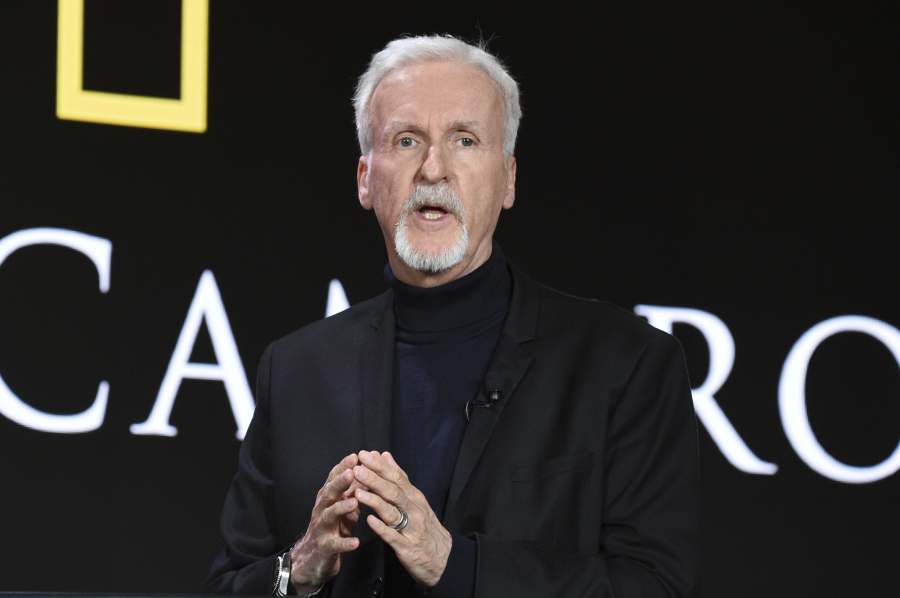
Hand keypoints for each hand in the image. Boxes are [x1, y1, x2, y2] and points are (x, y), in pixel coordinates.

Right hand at [289, 454, 361, 593]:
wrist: (312, 559)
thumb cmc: (333, 528)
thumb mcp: (344, 508)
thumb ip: (354, 491)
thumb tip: (366, 470)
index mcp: (327, 499)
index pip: (333, 479)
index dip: (343, 467)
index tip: (355, 456)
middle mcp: (322, 511)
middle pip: (329, 493)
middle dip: (340, 482)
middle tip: (352, 471)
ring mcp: (322, 530)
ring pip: (329, 516)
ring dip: (341, 508)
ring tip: (354, 502)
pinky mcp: (324, 549)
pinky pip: (334, 545)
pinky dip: (344, 543)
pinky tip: (355, 542)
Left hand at [353, 450, 451, 587]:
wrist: (444, 557)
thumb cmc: (425, 526)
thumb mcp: (415, 499)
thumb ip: (398, 478)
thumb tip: (385, 455)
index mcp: (414, 497)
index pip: (397, 477)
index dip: (380, 466)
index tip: (364, 455)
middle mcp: (414, 510)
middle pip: (393, 492)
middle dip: (375, 479)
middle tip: (358, 469)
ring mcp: (411, 529)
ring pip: (392, 512)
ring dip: (375, 502)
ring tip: (358, 493)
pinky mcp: (407, 547)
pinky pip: (393, 537)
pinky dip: (382, 529)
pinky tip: (370, 521)